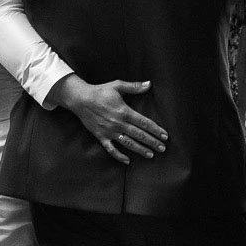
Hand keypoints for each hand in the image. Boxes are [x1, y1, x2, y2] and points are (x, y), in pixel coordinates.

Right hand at [51, 76, 168, 164]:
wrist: (80, 99)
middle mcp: (118, 123)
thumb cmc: (100, 91)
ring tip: (151, 155)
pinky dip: (119, 156)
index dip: (156, 130)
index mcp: (124, 111)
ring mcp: (110, 131)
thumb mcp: (118, 85)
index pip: (144, 123)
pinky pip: (111, 149)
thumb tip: (149, 84)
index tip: (165, 136)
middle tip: (163, 148)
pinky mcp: (101, 136)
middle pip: (139, 135)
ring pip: (128, 143)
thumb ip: (134, 87)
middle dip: (152, 142)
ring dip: (140, 150)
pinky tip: (127, 161)